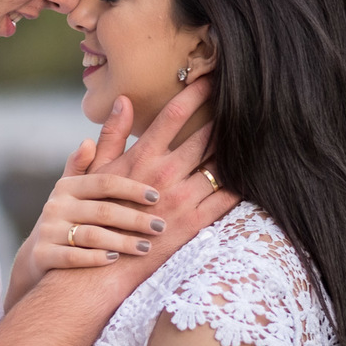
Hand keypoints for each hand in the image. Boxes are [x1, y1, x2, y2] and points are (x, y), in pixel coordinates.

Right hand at [5, 139, 166, 309]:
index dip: (132, 188)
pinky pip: (73, 257)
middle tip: (161, 227)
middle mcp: (56, 205)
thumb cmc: (70, 216)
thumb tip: (109, 120)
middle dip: (134, 219)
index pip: (105, 182)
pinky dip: (95, 258)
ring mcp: (48, 230)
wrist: (39, 255)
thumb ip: (97, 158)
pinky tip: (115, 260)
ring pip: (90, 235)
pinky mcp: (42, 255)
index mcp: (69, 185)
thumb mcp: (78, 187)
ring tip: (146, 248)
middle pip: (102, 210)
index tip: (157, 196)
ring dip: (121, 242)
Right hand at [87, 80, 238, 290]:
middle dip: (224, 118)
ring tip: (251, 134)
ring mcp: (181, 201)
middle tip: (242, 102)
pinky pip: (225, 199)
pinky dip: (240, 184)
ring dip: (234, 149)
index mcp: (142, 159)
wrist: (101, 266)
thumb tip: (123, 100)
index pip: (173, 116)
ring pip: (219, 167)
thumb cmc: (94, 216)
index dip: (194, 94)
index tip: (210, 79)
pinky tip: (249, 174)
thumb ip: (112, 136)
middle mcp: (164, 176)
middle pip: (204, 138)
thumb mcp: (96, 173)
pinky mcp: (194, 225)